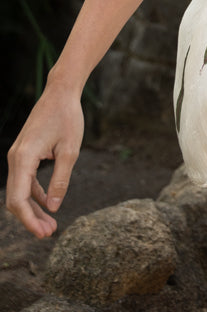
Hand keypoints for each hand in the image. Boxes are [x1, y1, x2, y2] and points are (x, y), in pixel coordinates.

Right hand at [5, 84, 83, 237]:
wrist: (61, 92)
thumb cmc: (67, 117)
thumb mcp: (70, 151)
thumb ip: (60, 179)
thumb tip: (52, 206)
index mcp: (24, 157)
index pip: (19, 199)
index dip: (29, 220)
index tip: (43, 233)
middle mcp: (15, 158)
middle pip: (16, 199)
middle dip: (30, 219)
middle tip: (50, 233)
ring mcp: (18, 155)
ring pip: (19, 191)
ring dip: (32, 208)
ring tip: (50, 224)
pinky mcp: (24, 153)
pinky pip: (24, 180)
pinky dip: (33, 194)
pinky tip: (46, 204)